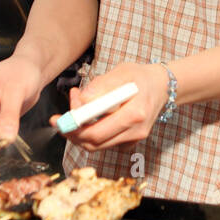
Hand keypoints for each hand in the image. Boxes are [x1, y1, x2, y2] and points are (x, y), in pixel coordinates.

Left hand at [52, 61, 168, 152]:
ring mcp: (134, 139)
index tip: (57, 119)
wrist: (162, 87)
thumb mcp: (120, 73)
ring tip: (75, 109)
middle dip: (71, 133)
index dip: (73, 128)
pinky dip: (91, 133)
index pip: (97, 131)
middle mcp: (135, 131)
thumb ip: (100, 87)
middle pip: (94, 143)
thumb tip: (80, 102)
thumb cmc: (140, 77)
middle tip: (59, 119)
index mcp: (134, 113)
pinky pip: (104, 143)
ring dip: (79, 132)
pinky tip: (88, 116)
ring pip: (97, 145)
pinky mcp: (130, 141)